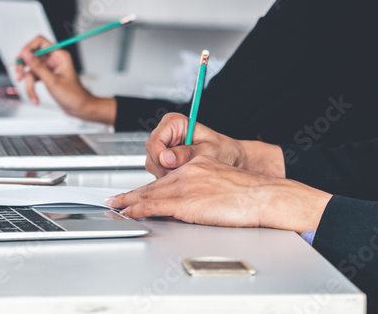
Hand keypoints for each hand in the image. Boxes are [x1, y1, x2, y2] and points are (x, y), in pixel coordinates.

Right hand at [15, 36, 115, 123]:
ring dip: (29, 84)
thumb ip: (37, 66)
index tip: (20, 57)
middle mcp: (54, 59)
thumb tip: (26, 54)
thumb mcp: (52, 81)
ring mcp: (50, 68)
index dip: (28, 48)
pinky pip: (34, 78)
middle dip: (24, 68)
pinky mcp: (46, 76)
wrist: (79, 108)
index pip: (40, 42)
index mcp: (59, 55)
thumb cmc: (73, 95)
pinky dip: (32, 88)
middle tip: (19, 76)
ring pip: (31, 70)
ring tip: (33, 96)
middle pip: (32, 56)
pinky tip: (35, 98)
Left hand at [105, 155, 331, 231]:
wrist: (262, 196)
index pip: (166, 176)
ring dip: (129, 201)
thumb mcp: (222, 179)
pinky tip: (130, 212)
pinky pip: (155, 205)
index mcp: (197, 164)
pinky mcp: (187, 202)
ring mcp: (186, 186)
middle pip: (153, 184)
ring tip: (116, 206)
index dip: (148, 186)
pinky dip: (139, 208)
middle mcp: (188, 171)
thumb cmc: (249, 193)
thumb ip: (203, 184)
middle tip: (115, 199)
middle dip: (132, 193)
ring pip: (150, 193)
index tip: (135, 192)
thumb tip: (194, 199)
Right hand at [144, 112, 283, 178]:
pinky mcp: (165, 159)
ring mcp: (164, 147)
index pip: (155, 141)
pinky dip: (169, 178)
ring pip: (153, 164)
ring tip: (186, 175)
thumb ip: (187, 154)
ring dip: (167, 175)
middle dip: (164, 168)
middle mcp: (166, 133)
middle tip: (181, 175)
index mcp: (174, 122)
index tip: (171, 167)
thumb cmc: (223, 150)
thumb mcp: (208, 150)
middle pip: (151, 154)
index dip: (161, 157)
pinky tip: (183, 177)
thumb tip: (167, 158)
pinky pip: (158, 171)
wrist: (231, 158)